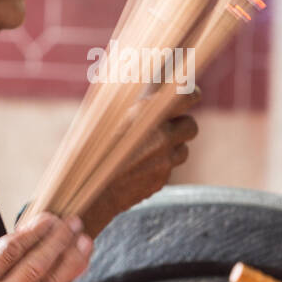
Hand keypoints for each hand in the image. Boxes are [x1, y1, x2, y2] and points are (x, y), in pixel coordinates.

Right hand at [80, 85, 200, 236]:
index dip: (192, 94)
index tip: (193, 94)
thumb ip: (129, 106)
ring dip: (171, 148)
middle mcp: (160, 136)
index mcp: (146, 114)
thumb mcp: (104, 119)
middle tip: (168, 126)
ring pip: (183, 150)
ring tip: (149, 150)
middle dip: (182, 125)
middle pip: (191, 125)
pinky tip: (139, 168)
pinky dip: (159, 167)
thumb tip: (143, 89)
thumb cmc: (90, 150)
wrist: (89, 192)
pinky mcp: (161, 181)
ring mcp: (163, 161)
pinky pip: (169, 170)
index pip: (186, 96)